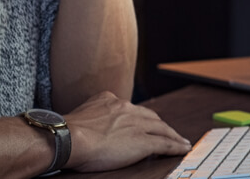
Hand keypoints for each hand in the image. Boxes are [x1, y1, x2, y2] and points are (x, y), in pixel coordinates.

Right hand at [62, 91, 190, 171]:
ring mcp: (136, 124)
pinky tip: (182, 148)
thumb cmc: (67, 133)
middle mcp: (125, 108)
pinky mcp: (143, 140)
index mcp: (109, 100)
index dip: (141, 118)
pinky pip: (165, 143)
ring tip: (181, 142)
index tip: (144, 123)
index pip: (131, 109)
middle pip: (150, 116)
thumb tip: (88, 129)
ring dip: (173, 135)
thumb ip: (90, 118)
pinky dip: (176, 146)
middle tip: (168, 133)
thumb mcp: (80, 116)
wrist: (69, 138)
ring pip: (162, 128)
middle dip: (160, 125)